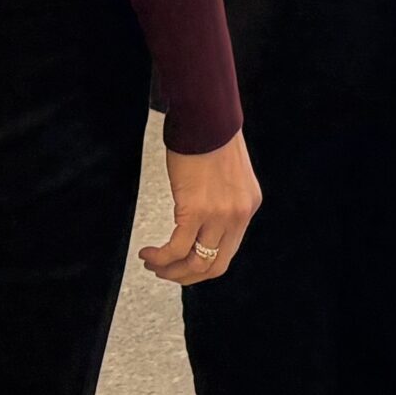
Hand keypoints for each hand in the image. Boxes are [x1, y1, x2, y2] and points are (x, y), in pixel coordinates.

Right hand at [140, 130, 259, 285]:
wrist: (206, 119)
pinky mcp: (196, 210)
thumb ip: (223, 201)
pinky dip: (160, 257)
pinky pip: (177, 248)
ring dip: (170, 270)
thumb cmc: (211, 138)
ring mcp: (219, 215)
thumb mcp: (229, 176)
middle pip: (214, 266)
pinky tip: (147, 253)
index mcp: (248, 207)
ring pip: (196, 262)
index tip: (182, 264)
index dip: (202, 264)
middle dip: (186, 275)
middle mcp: (238, 215)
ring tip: (152, 263)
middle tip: (166, 272)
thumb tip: (202, 221)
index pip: (228, 252)